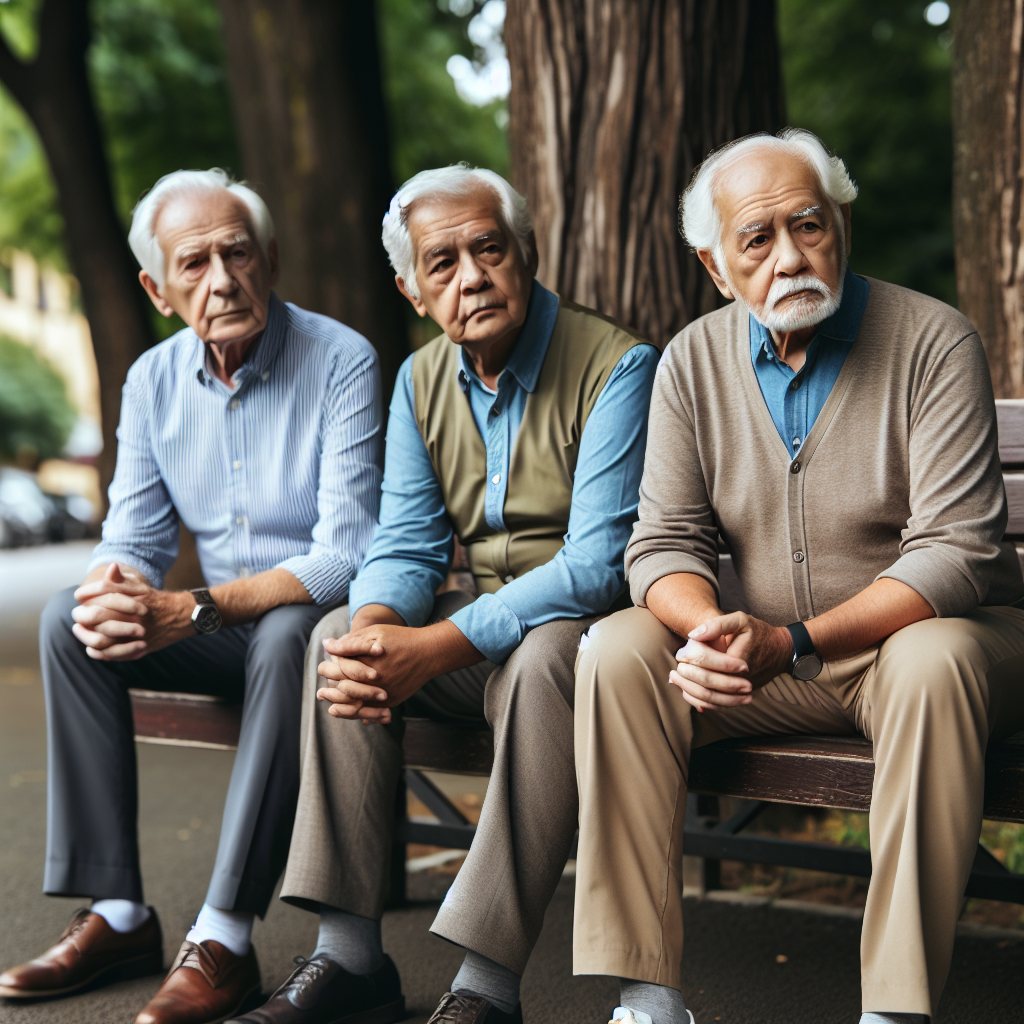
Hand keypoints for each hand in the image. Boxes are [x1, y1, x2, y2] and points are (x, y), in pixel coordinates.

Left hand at [71, 563, 194, 660]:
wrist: (183, 617)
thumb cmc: (158, 601)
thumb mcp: (142, 587)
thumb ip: (123, 580)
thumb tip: (111, 566)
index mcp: (133, 599)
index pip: (101, 593)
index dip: (86, 593)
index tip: (78, 595)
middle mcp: (134, 617)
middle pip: (97, 616)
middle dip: (82, 615)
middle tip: (77, 614)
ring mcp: (136, 634)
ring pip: (102, 638)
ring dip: (86, 635)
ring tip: (80, 630)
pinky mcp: (139, 648)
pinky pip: (113, 654)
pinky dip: (98, 652)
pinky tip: (91, 648)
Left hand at [317, 619, 477, 724]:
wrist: (429, 653)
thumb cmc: (401, 639)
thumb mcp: (374, 634)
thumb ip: (350, 642)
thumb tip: (327, 644)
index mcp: (364, 663)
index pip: (336, 669)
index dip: (327, 668)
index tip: (322, 668)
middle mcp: (372, 682)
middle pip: (343, 689)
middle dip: (330, 691)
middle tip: (320, 694)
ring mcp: (382, 694)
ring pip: (355, 706)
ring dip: (341, 707)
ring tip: (331, 708)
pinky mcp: (391, 701)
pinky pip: (371, 711)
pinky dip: (359, 713)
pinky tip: (352, 712)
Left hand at [671, 611, 792, 711]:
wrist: (781, 651)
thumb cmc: (758, 632)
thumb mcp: (740, 620)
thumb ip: (716, 625)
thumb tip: (692, 635)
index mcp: (737, 659)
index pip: (707, 663)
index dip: (691, 658)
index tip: (680, 653)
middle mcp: (740, 679)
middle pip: (706, 684)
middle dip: (687, 678)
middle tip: (673, 671)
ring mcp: (741, 691)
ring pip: (711, 699)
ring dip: (690, 692)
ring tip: (675, 681)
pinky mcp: (740, 697)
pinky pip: (718, 705)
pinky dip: (701, 701)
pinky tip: (688, 693)